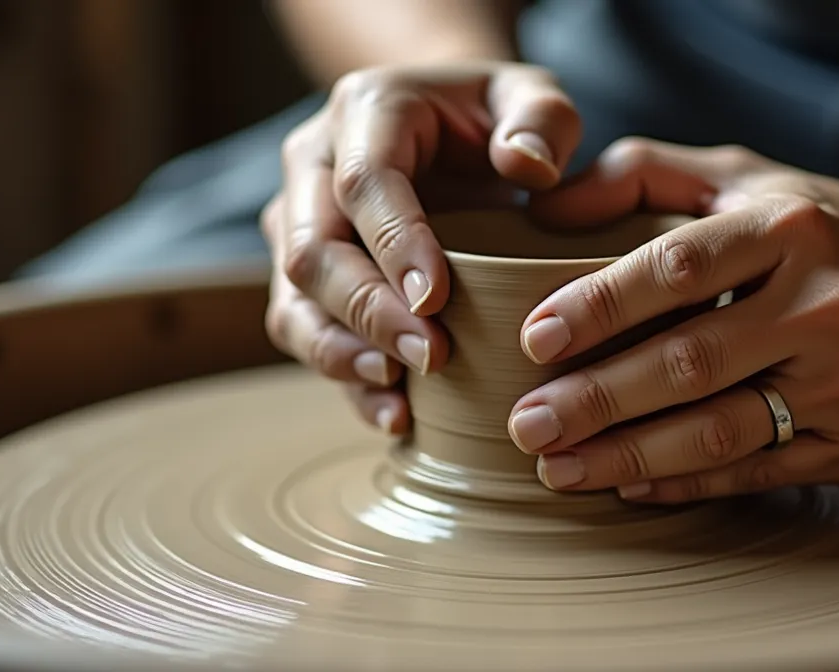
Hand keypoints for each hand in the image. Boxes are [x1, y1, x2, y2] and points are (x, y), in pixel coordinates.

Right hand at [261, 62, 581, 432]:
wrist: (452, 129)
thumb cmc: (496, 118)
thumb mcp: (531, 98)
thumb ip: (543, 118)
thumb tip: (528, 167)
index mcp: (367, 111)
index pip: (363, 181)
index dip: (394, 243)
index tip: (437, 299)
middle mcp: (314, 166)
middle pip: (312, 249)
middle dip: (366, 312)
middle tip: (430, 355)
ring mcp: (300, 225)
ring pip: (294, 302)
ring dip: (343, 354)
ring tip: (400, 394)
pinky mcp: (306, 278)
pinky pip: (306, 335)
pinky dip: (345, 379)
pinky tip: (395, 413)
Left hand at [508, 138, 838, 502]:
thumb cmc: (823, 230)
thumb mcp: (744, 180)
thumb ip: (642, 176)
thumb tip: (541, 206)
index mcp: (789, 229)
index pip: (676, 268)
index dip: (599, 307)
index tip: (534, 340)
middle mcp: (826, 305)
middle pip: (689, 362)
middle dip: (596, 399)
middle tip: (527, 424)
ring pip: (719, 429)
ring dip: (628, 457)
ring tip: (557, 468)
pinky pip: (756, 470)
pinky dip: (685, 483)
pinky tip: (627, 486)